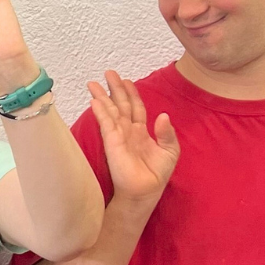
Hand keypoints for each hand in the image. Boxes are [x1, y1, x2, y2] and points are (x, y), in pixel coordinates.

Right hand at [87, 69, 179, 204]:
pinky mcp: (112, 142)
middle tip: (108, 73)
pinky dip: (101, 111)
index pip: (136, 108)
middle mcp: (128, 131)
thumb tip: (162, 115)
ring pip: (110, 111)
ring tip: (94, 83)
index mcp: (141, 132)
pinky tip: (95, 101)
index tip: (127, 81)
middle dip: (114, 88)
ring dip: (102, 96)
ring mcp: (118, 136)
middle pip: (120, 105)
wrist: (144, 192)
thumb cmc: (156, 175)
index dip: (132, 93)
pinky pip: (106, 122)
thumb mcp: (170, 151)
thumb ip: (167, 133)